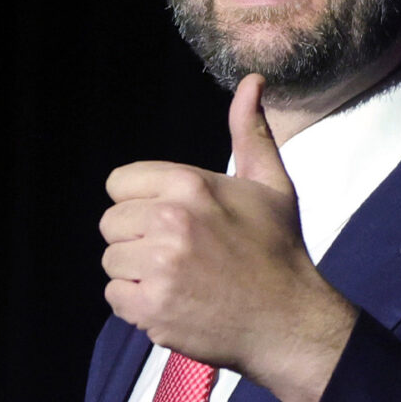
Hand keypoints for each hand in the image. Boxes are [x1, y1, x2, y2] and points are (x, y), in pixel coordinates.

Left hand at [101, 74, 356, 401]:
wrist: (289, 320)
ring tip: (178, 279)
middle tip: (178, 255)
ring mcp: (160, 267)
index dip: (140, 203)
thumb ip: (250, 132)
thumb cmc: (278, 250)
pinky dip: (138, 305)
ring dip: (137, 274)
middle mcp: (171, 221)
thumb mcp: (271, 184)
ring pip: (111, 262)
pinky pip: (115, 297)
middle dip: (137, 239)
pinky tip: (173, 302)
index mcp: (190, 185)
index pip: (119, 183)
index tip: (169, 221)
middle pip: (111, 224)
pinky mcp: (152, 307)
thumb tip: (252, 81)